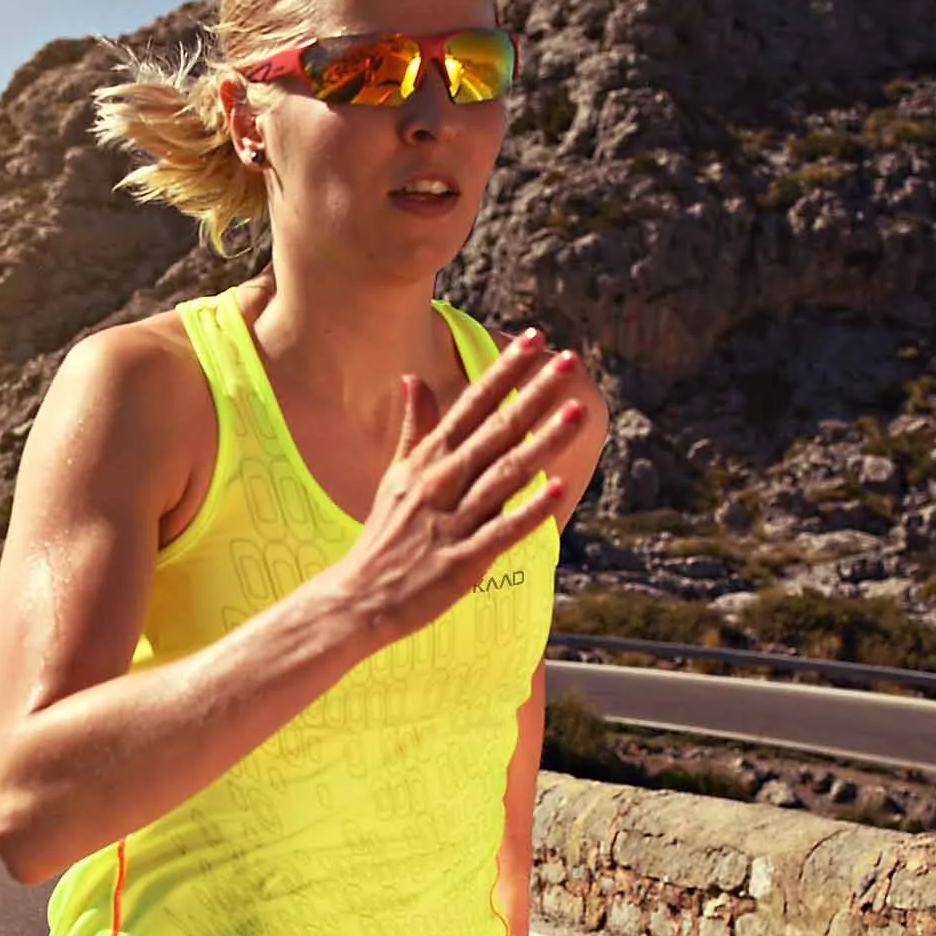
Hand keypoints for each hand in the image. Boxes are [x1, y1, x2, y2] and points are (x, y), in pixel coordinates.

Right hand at [337, 330, 587, 647]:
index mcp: (429, 459)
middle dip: (534, 394)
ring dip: (542, 442)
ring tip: (576, 411)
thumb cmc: (384, 536)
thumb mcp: (395, 475)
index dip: (505, 370)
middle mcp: (443, 482)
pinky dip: (529, 510)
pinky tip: (557, 488)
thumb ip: (414, 429)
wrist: (360, 597)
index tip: (533, 337)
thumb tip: (413, 379)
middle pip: (497, 430)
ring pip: (505, 473)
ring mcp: (454, 520)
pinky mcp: (463, 560)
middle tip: (570, 362)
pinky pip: (502, 530)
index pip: (473, 404)